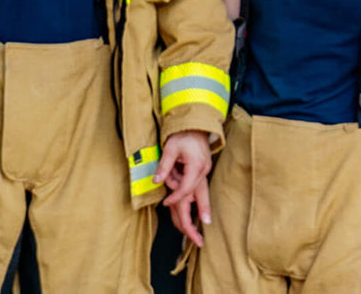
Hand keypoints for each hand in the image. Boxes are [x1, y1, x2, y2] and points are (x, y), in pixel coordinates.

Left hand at [157, 130, 212, 246]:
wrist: (195, 124)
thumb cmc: (182, 134)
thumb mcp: (171, 148)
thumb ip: (164, 166)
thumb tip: (156, 181)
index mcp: (196, 167)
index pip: (185, 188)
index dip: (175, 197)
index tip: (166, 204)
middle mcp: (203, 171)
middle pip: (201, 197)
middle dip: (199, 215)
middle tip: (198, 237)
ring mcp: (204, 171)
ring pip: (201, 194)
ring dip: (200, 210)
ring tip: (200, 228)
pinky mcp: (202, 170)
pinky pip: (198, 188)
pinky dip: (196, 199)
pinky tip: (197, 210)